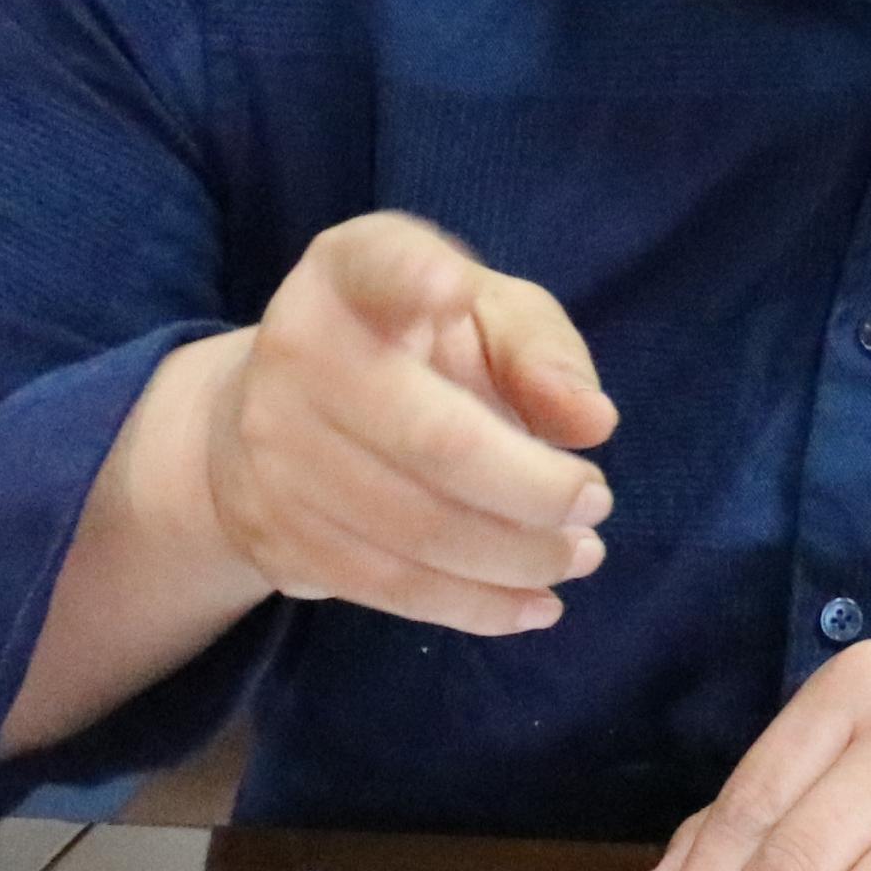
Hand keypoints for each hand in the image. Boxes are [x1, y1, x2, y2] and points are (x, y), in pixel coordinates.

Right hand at [0, 212, 619, 759]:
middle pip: (429, 438)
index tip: (453, 289)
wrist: (274, 419)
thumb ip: (538, 348)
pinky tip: (535, 606)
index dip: (410, 276)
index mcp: (347, 275)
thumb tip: (591, 421)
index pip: (372, 264)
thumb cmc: (411, 351)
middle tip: (596, 503)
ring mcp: (275, 452)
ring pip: (414, 530)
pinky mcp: (277, 534)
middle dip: (533, 488)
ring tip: (578, 556)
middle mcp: (296, 354)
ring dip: (516, 557)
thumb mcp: (482, 315)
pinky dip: (476, 606)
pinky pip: (389, 588)